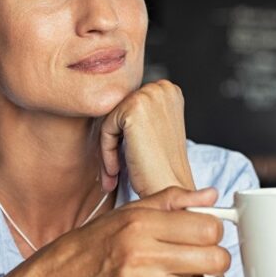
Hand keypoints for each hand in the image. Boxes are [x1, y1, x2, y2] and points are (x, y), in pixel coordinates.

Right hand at [33, 186, 229, 276]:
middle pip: (214, 259)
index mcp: (140, 224)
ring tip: (184, 276)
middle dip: (214, 257)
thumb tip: (210, 196)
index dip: (213, 230)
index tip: (203, 232)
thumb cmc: (92, 243)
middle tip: (200, 256)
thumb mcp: (127, 213)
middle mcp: (140, 255)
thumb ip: (171, 201)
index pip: (207, 228)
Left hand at [98, 79, 193, 197]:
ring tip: (114, 173)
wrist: (170, 189)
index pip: (128, 106)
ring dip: (108, 149)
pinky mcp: (134, 108)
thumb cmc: (161, 167)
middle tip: (114, 171)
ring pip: (110, 120)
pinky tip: (115, 171)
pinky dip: (106, 152)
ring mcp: (149, 95)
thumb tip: (107, 104)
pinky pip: (106, 129)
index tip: (124, 159)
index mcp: (168, 90)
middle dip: (114, 142)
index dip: (123, 136)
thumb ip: (138, 114)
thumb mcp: (153, 131)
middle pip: (118, 112)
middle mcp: (162, 87)